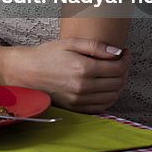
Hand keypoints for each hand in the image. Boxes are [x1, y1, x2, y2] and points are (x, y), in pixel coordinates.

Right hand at [3, 37, 129, 113]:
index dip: (126, 59)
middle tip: (120, 61)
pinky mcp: (75, 108)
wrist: (25, 72)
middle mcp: (83, 87)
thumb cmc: (46, 55)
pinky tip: (106, 87)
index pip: (118, 68)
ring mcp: (80, 100)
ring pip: (112, 95)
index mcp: (83, 69)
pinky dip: (109, 97)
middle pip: (118, 82)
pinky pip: (101, 106)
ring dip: (119, 84)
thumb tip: (118, 52)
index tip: (125, 52)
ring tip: (114, 73)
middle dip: (124, 70)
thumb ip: (96, 47)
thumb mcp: (70, 43)